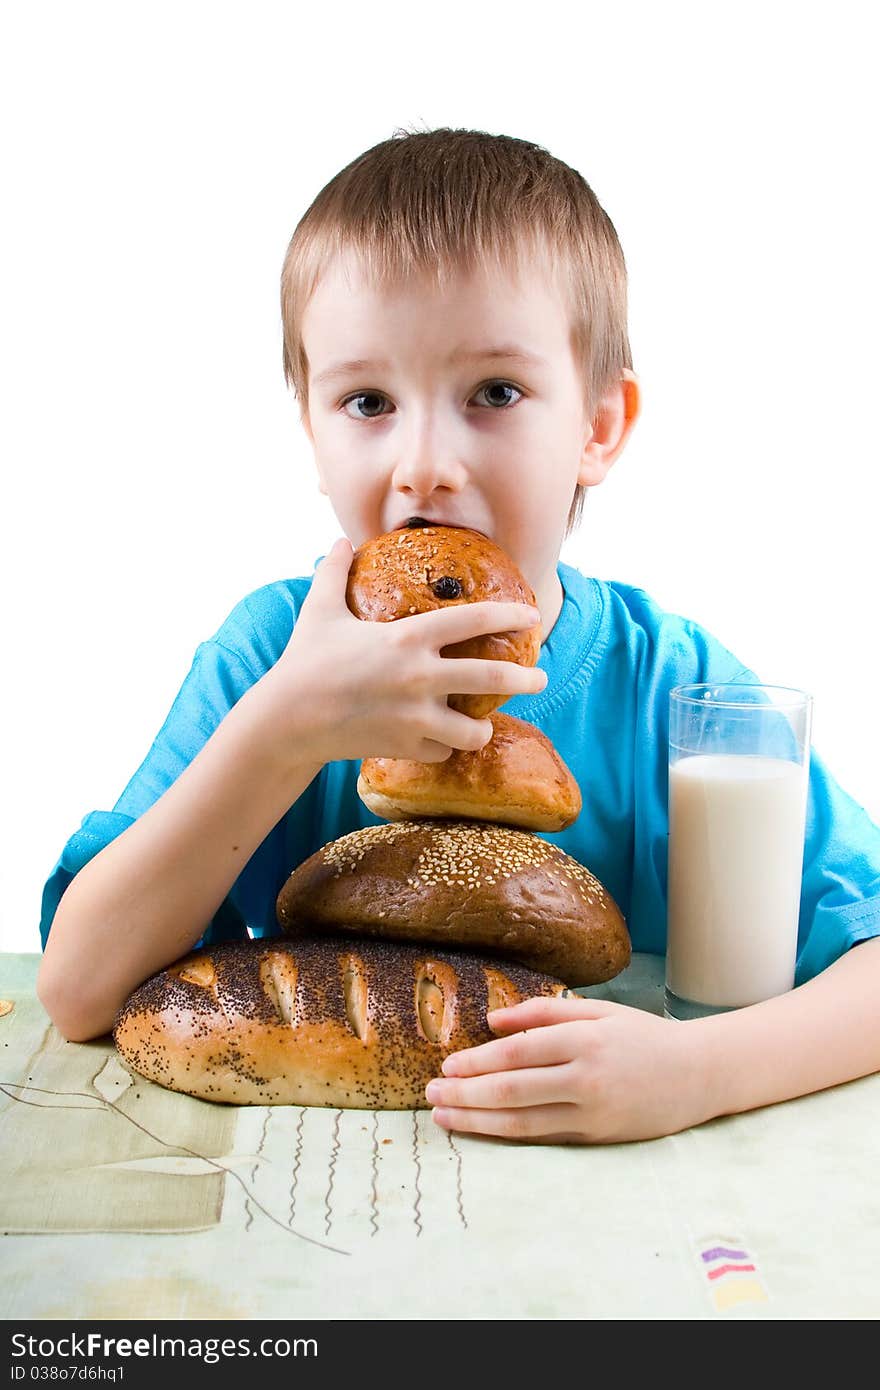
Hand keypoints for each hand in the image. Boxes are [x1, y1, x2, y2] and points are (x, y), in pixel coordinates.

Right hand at [266, 537, 545, 764]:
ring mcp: (414, 716)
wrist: (286, 719)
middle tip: (540, 678)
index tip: (532, 616)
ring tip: (483, 725)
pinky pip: (440, 751)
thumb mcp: (319, 611)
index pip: (472, 619)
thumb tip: (340, 541)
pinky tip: (439, 743)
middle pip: (491, 678)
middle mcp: (419, 676)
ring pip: (473, 731)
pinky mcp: (404, 746)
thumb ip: (333, 573)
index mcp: (406, 637)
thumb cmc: (303, 661)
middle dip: (525, 679)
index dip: (508, 615)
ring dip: (482, 729)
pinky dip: (442, 748)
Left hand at [426, 995, 712, 1143]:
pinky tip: (480, 1130)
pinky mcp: (596, 1138)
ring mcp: (591, 1113)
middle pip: (510, 1090)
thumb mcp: (597, 1011)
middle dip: (464, 1093)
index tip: (446, 1064)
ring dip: (475, 1120)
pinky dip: (505, 1135)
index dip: (476, 1061)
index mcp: (583, 1039)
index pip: (516, 1053)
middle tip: (430, 1092)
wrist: (697, 1075)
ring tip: (442, 1116)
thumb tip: (493, 1022)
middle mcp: (585, 1078)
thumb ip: (544, 1012)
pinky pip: (541, 1138)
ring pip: (521, 1121)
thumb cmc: (642, 1036)